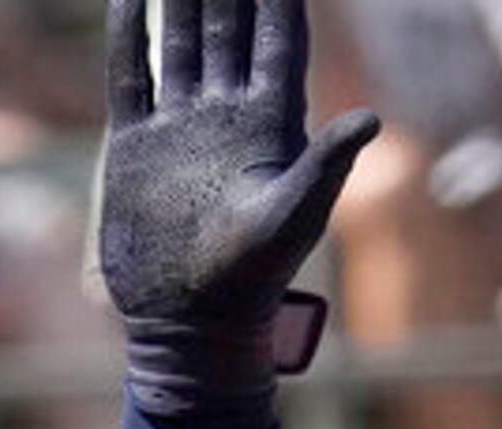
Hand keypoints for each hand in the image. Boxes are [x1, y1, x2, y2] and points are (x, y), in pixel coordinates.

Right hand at [96, 0, 375, 332]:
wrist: (189, 325)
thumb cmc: (251, 281)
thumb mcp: (293, 220)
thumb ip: (326, 166)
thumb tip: (371, 118)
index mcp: (268, 123)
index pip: (278, 38)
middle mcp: (224, 114)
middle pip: (229, 25)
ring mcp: (179, 126)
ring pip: (181, 38)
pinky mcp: (137, 146)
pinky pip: (132, 75)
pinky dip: (130, 33)